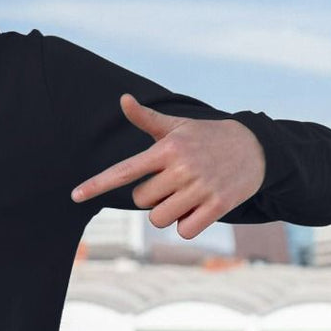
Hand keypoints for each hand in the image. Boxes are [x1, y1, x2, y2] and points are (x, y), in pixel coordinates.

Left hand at [70, 93, 265, 238]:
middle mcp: (181, 168)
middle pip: (141, 201)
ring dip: (167, 213)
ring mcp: (200, 187)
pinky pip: (185, 230)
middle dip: (151, 197)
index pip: (123, 170)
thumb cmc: (206, 137)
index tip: (74, 195)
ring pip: (159, 218)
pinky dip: (187, 226)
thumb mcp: (177, 126)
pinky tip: (198, 209)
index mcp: (166, 149)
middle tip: (172, 182)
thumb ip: (146, 118)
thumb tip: (123, 99)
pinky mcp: (219, 205)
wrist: (255, 147)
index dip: (96, 184)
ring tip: (185, 196)